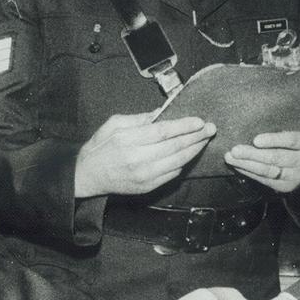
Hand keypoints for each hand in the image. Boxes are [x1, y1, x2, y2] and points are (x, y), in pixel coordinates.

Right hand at [74, 111, 213, 198]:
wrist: (88, 176)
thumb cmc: (101, 147)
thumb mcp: (114, 124)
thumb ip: (138, 118)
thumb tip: (161, 113)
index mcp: (128, 140)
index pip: (163, 132)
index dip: (184, 126)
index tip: (199, 121)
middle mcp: (138, 159)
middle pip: (175, 147)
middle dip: (196, 137)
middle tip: (211, 128)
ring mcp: (144, 176)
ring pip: (178, 162)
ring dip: (195, 150)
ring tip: (205, 140)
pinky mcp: (148, 187)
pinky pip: (172, 174)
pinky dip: (184, 163)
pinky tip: (191, 154)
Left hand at [223, 129, 299, 193]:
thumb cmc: (299, 141)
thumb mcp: (299, 131)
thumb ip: (282, 129)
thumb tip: (253, 125)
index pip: (291, 140)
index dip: (274, 140)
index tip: (256, 140)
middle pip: (277, 158)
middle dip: (253, 154)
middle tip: (235, 150)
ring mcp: (294, 177)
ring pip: (268, 171)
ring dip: (246, 164)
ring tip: (230, 158)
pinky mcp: (284, 187)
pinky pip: (263, 180)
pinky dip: (248, 172)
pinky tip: (237, 165)